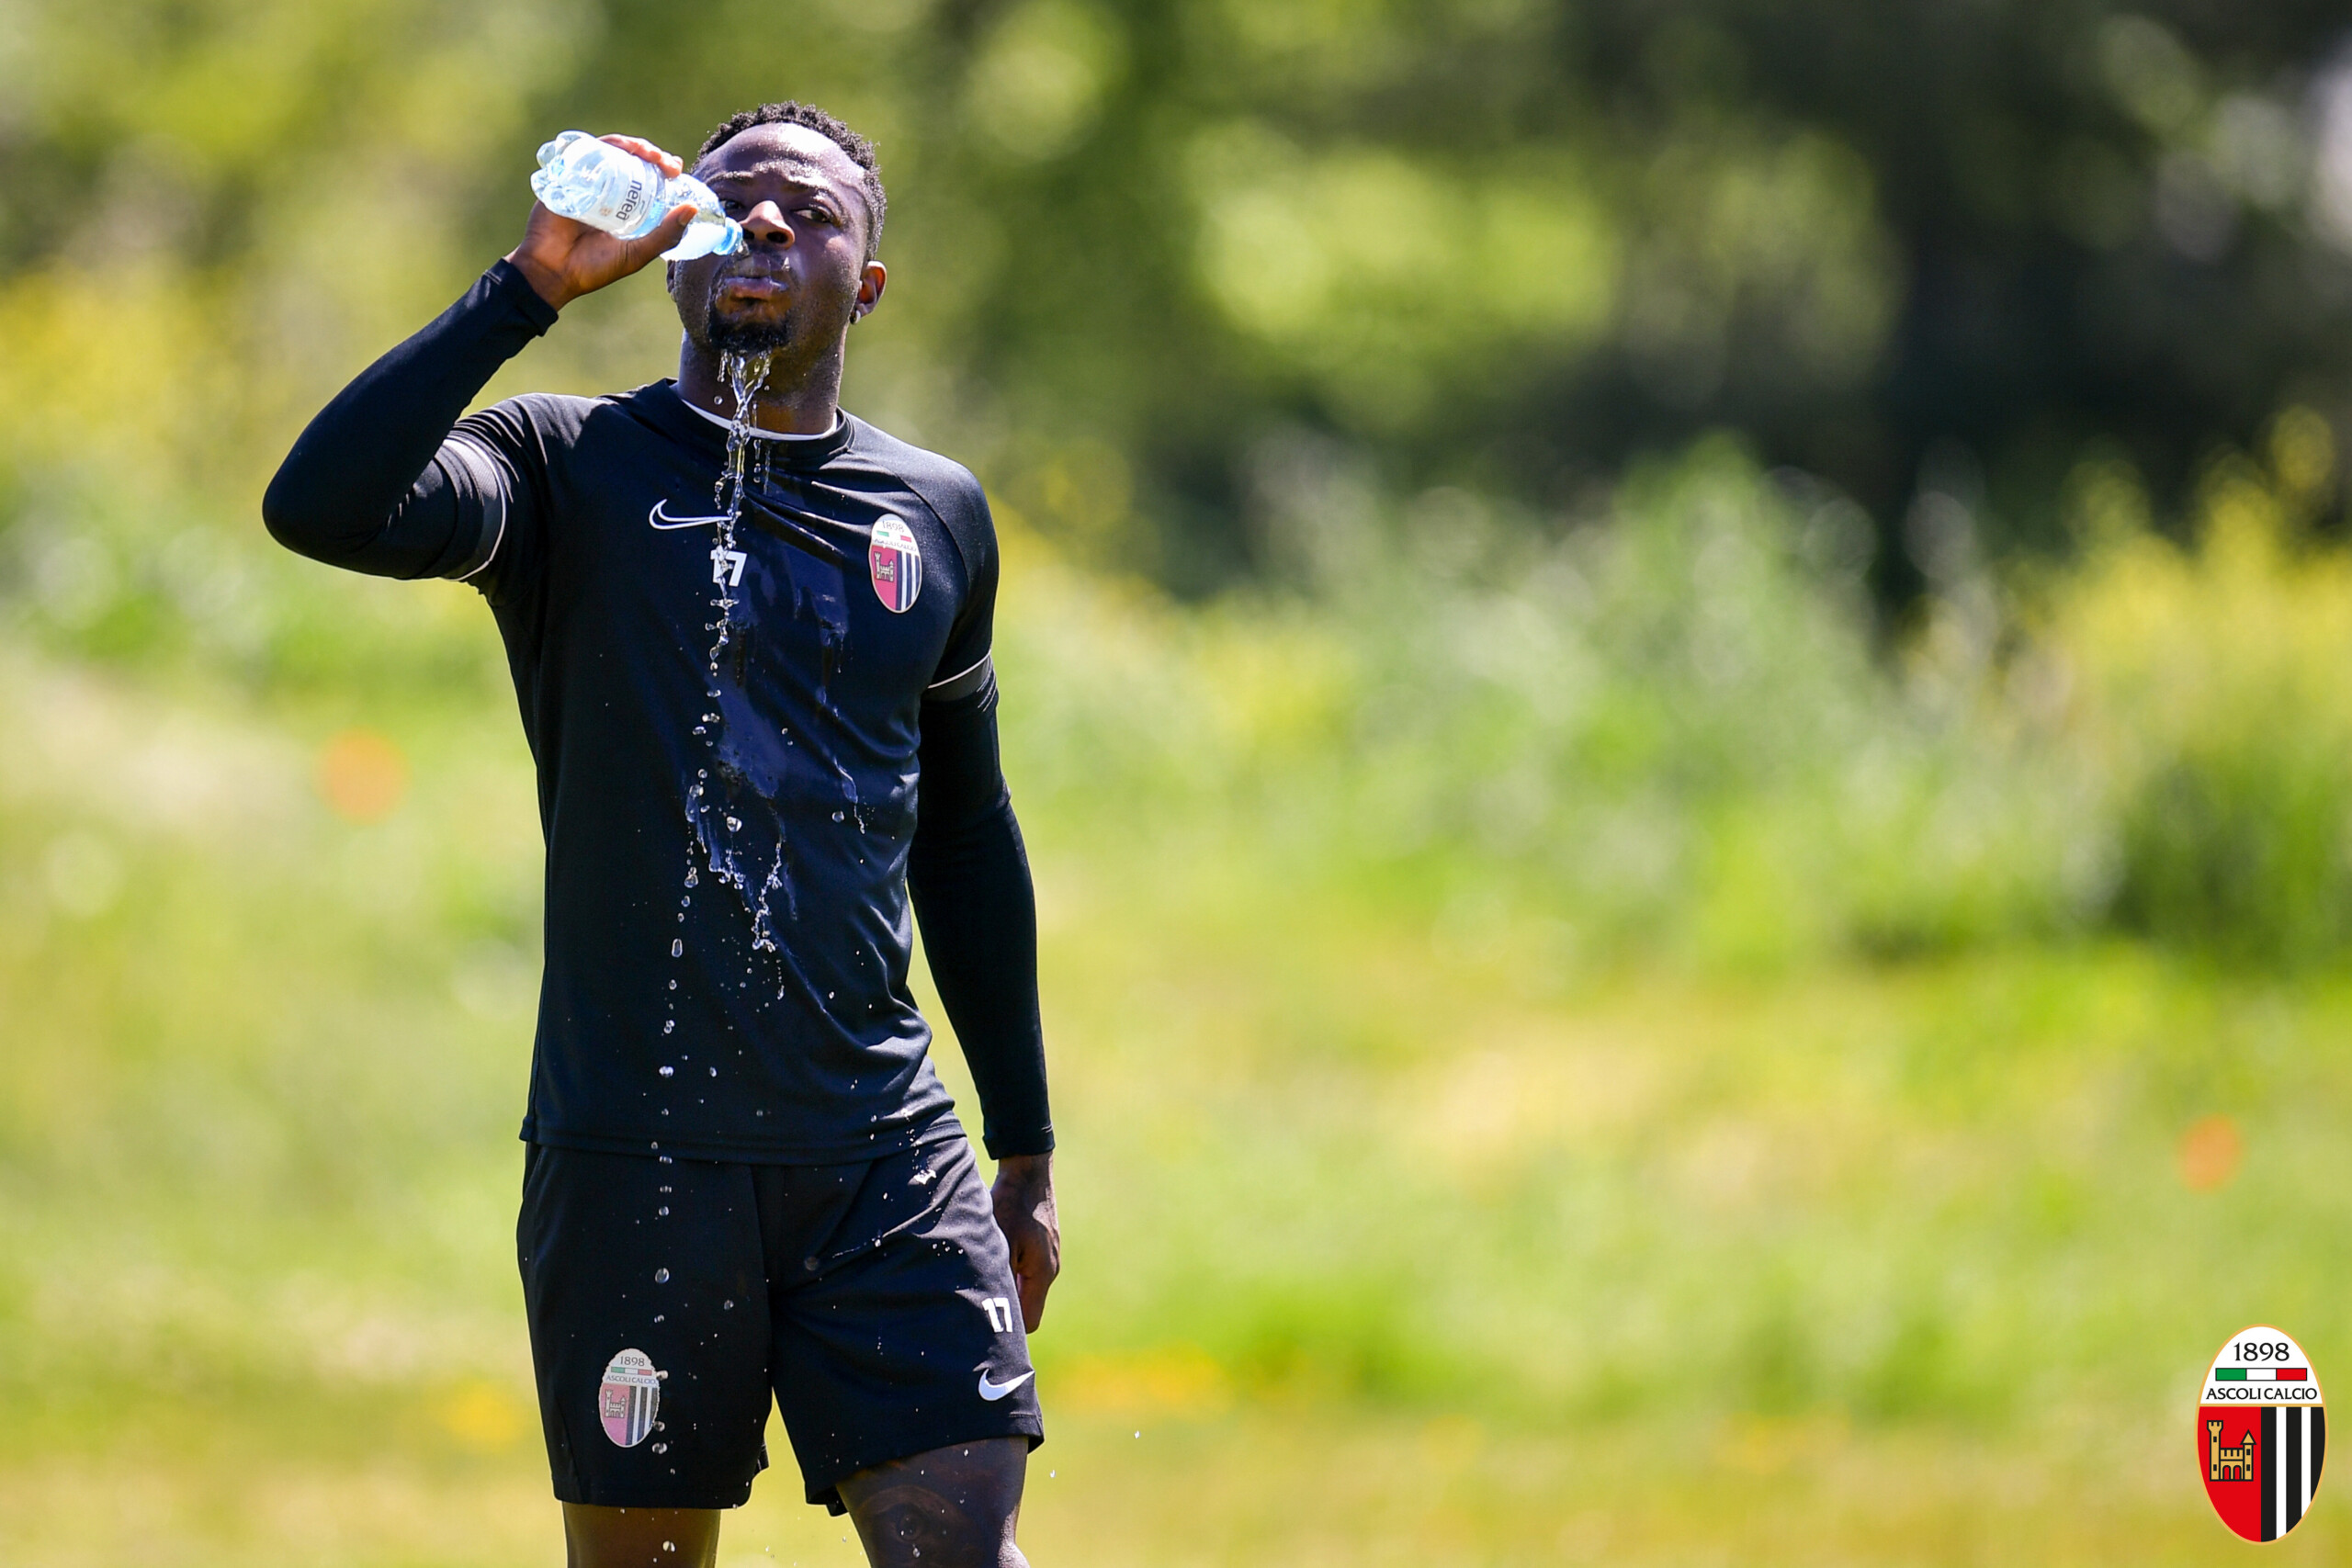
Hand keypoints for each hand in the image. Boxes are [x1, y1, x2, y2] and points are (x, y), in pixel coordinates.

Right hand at [503, 135, 697, 311]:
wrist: (552, 272)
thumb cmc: (594, 268)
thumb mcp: (636, 254)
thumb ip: (664, 236)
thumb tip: (692, 209)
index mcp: (625, 206)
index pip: (646, 177)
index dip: (662, 167)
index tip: (676, 169)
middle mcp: (606, 190)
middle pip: (630, 159)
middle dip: (651, 153)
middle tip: (666, 162)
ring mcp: (585, 181)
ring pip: (609, 151)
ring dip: (630, 145)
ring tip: (646, 153)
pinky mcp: (564, 176)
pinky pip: (581, 152)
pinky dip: (600, 145)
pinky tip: (617, 147)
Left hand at [990, 1153, 1059, 1331]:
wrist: (1028, 1171)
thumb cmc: (1011, 1204)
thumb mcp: (1000, 1241)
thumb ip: (1000, 1275)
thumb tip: (988, 1305)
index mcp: (1043, 1273)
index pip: (1029, 1322)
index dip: (1010, 1328)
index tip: (985, 1322)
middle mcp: (1050, 1269)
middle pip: (1028, 1307)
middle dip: (1006, 1309)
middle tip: (977, 1305)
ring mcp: (1048, 1257)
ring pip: (1026, 1288)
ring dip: (1007, 1288)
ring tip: (982, 1278)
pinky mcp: (1042, 1246)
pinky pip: (1027, 1271)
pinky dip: (1011, 1272)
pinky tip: (993, 1258)